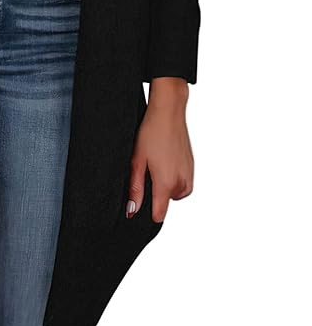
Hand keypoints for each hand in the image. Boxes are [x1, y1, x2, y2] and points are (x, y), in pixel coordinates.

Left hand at [125, 79, 193, 221]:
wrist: (169, 112)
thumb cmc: (151, 133)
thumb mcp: (137, 161)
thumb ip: (136, 188)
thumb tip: (132, 210)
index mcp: (167, 183)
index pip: (160, 213)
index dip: (149, 212)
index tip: (140, 202)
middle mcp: (182, 181)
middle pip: (168, 202)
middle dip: (157, 193)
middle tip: (146, 170)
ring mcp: (189, 173)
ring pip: (177, 192)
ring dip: (168, 186)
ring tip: (155, 165)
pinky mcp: (192, 165)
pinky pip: (184, 181)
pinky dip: (175, 177)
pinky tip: (165, 160)